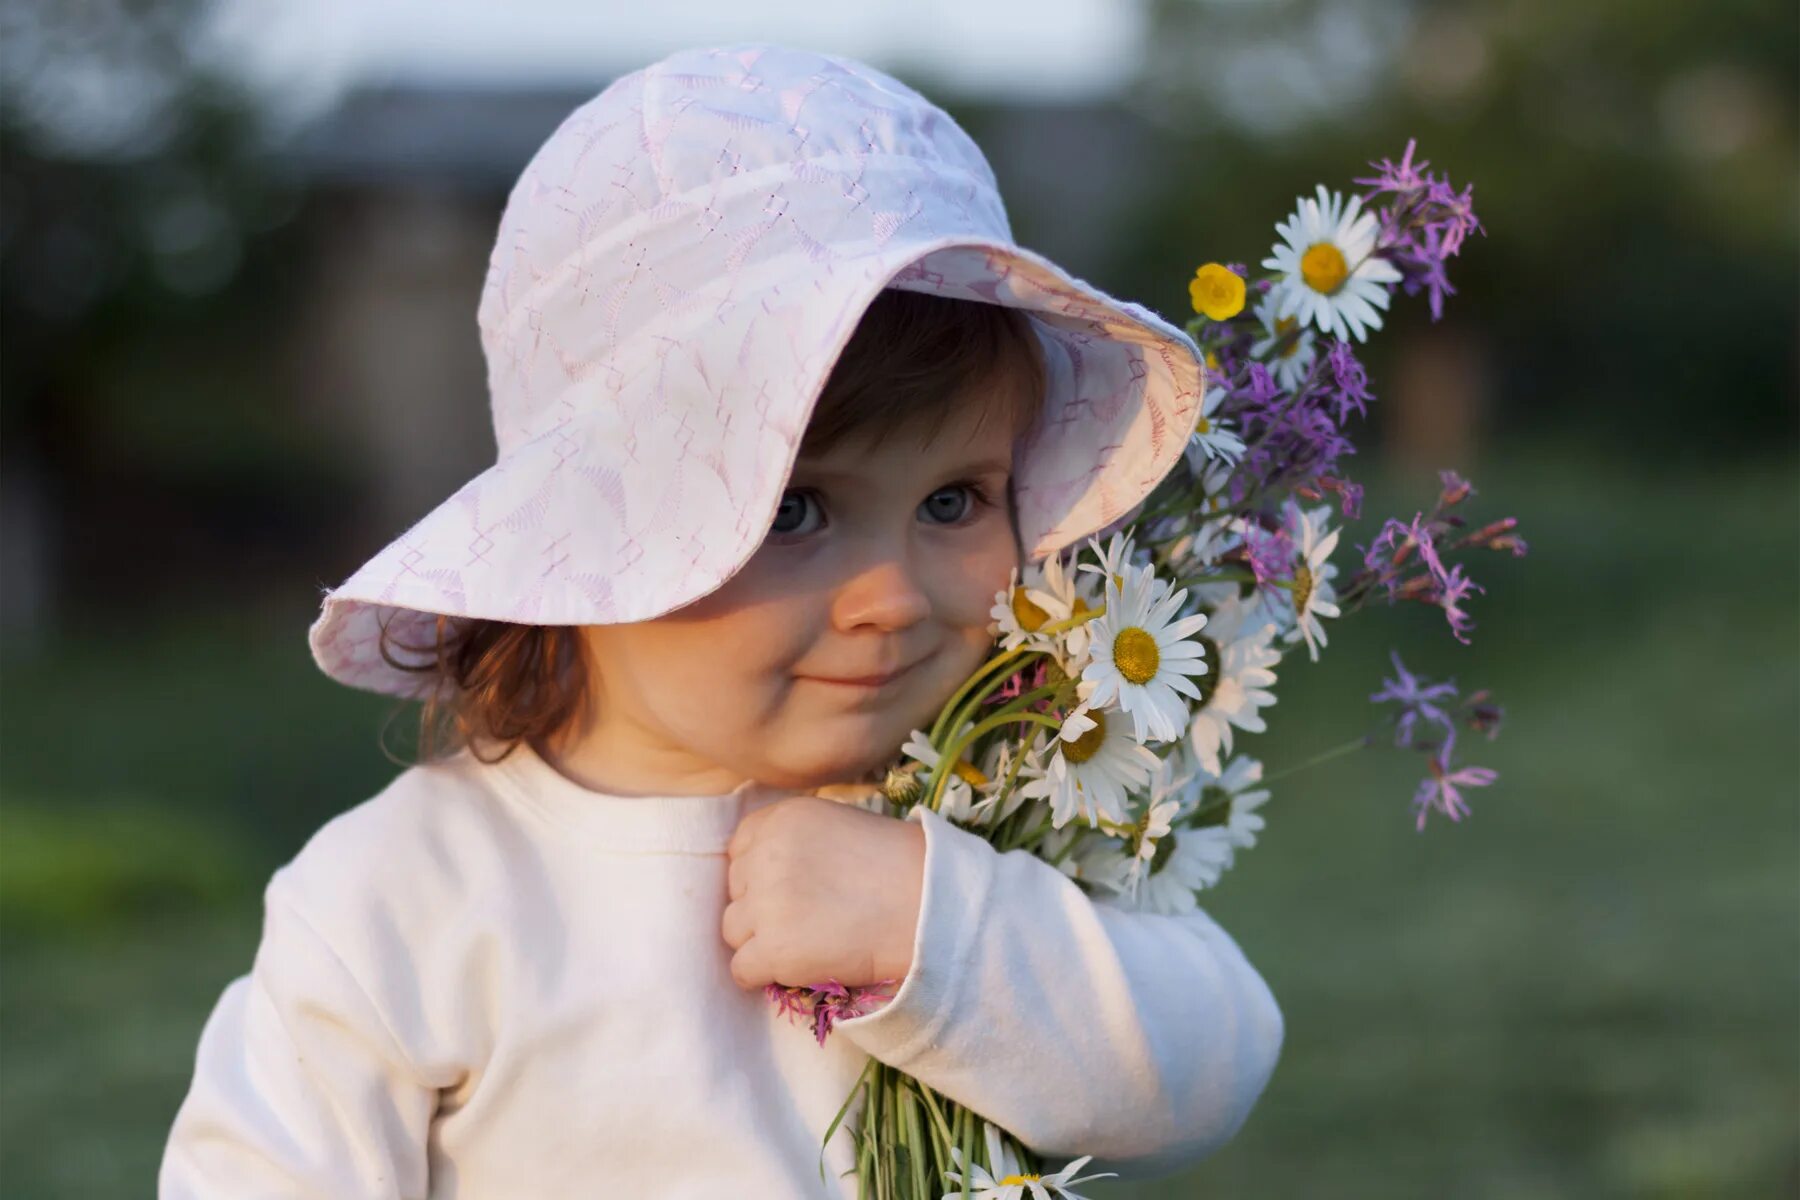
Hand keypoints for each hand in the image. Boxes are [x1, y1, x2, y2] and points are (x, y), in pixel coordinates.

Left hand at [721, 794, 925, 991]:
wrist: (932, 908)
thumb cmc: (899, 867)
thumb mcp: (840, 825)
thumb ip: (796, 841)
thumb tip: (762, 873)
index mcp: (783, 818)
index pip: (740, 849)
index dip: (761, 873)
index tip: (793, 888)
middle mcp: (766, 855)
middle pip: (736, 891)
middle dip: (762, 907)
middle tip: (807, 918)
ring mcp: (766, 904)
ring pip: (733, 931)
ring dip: (762, 941)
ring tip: (807, 943)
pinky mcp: (774, 950)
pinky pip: (741, 970)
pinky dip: (765, 974)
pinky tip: (799, 968)